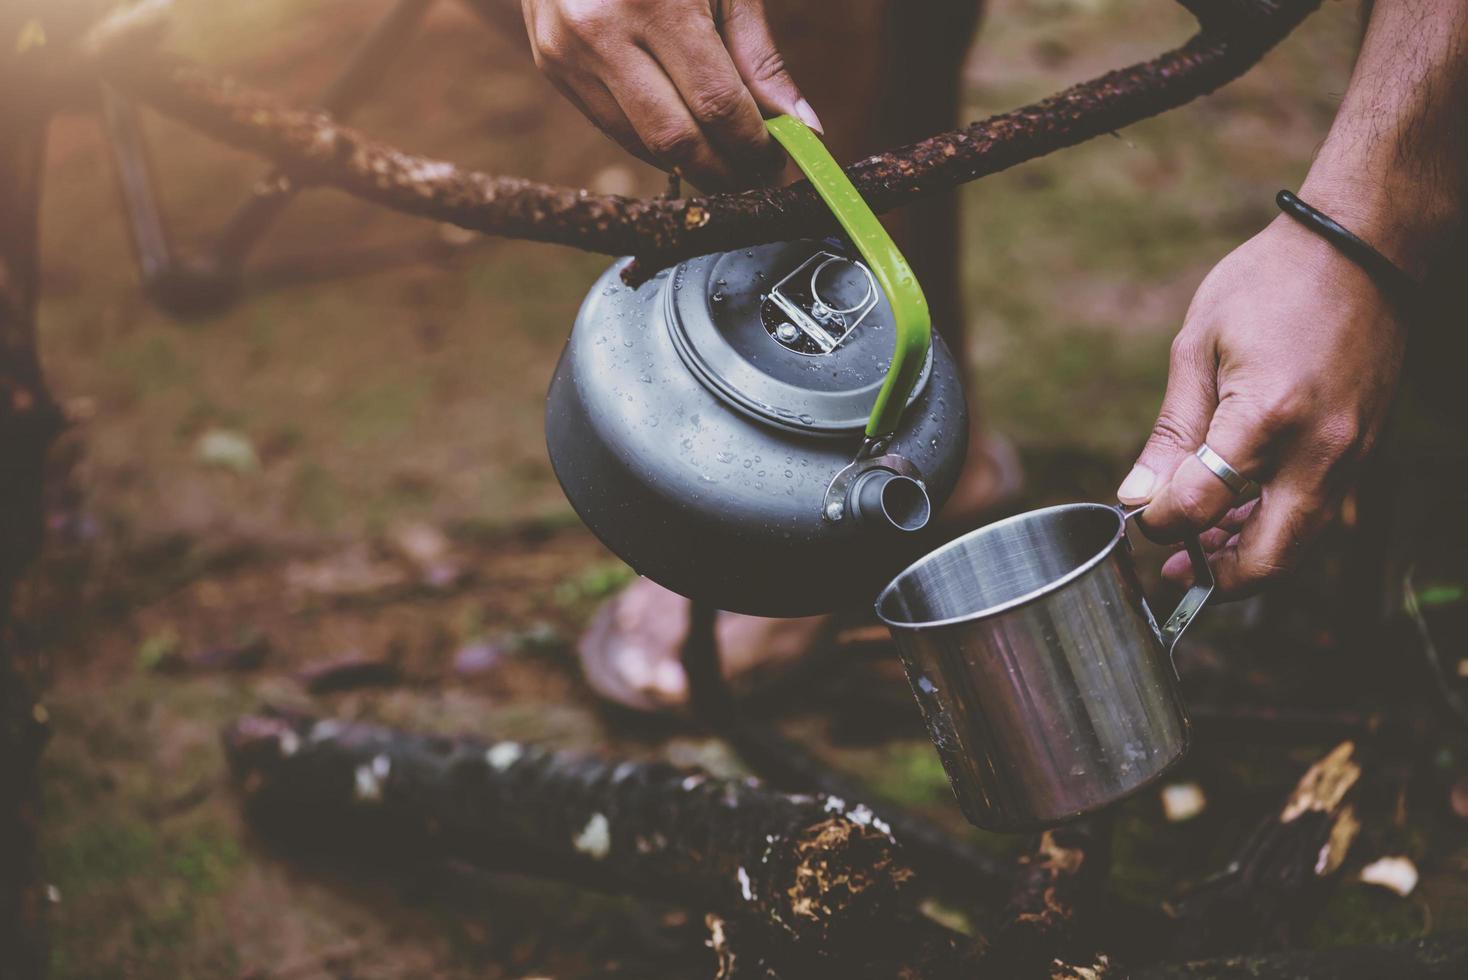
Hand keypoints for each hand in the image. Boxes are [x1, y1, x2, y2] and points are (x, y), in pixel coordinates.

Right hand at [522, 0, 821, 189]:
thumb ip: (757, 52)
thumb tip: (799, 124)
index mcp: (654, 0)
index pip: (716, 104)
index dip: (754, 144)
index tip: (781, 160)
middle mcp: (600, 30)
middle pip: (675, 139)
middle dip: (724, 169)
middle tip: (757, 176)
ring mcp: (565, 51)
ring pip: (639, 143)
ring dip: (690, 164)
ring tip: (727, 157)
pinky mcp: (550, 64)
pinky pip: (611, 125)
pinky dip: (653, 139)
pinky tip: (685, 131)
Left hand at [1117, 213, 1407, 596]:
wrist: (1362, 247)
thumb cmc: (1271, 284)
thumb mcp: (1198, 346)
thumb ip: (1171, 433)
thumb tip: (1137, 496)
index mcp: (1267, 415)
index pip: (1202, 504)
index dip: (1161, 523)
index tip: (1140, 517)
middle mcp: (1319, 447)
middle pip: (1271, 555)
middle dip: (1216, 578)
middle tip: (1172, 570)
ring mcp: (1351, 453)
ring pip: (1300, 541)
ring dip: (1247, 555)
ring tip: (1198, 545)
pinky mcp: (1363, 449)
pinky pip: (1318, 510)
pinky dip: (1276, 523)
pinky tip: (1237, 511)